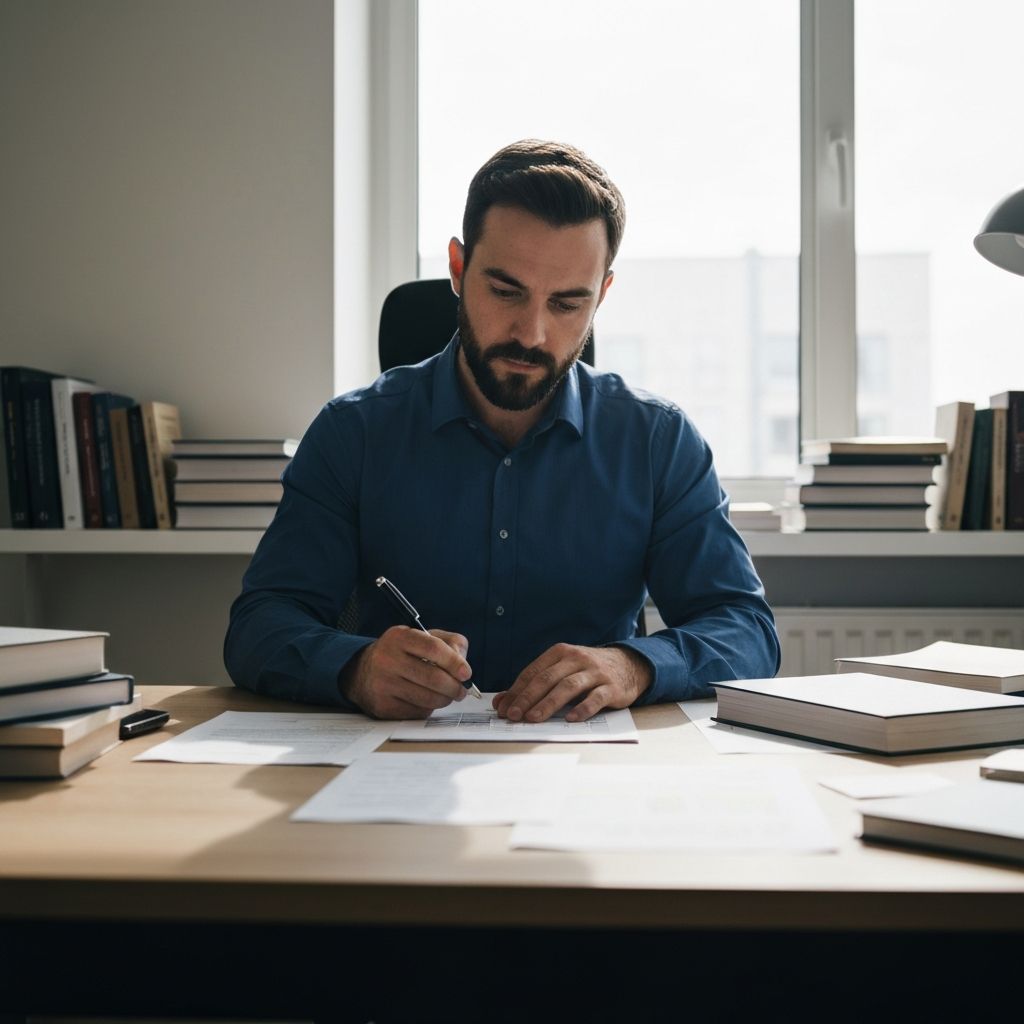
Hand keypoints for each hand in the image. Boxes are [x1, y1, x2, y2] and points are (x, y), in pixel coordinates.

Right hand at [340, 626, 471, 718]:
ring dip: (445, 700)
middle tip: (461, 690)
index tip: (466, 673)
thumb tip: (463, 665)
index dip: (454, 662)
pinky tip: (427, 701)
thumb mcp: (422, 637)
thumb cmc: (402, 653)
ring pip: (428, 698)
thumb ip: (449, 643)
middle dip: (454, 687)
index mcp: (399, 637)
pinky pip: (417, 712)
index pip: (433, 648)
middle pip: (433, 677)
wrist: (363, 672)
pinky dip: (429, 708)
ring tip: (447, 696)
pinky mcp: (383, 706)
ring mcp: (383, 684)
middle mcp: (387, 659)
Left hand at [492, 644, 651, 723]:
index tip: (504, 708)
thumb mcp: (562, 670)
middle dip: (527, 698)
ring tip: (534, 718)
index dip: (517, 691)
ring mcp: (595, 672)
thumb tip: (502, 702)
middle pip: (547, 679)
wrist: (629, 664)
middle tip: (514, 715)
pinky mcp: (612, 687)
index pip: (533, 672)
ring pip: (568, 687)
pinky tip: (570, 719)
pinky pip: (596, 698)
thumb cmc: (588, 670)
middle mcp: (577, 659)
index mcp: (561, 653)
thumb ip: (534, 684)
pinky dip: (582, 709)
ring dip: (548, 704)